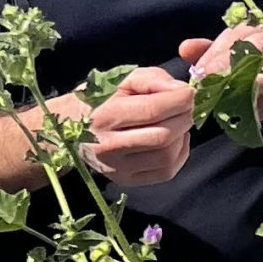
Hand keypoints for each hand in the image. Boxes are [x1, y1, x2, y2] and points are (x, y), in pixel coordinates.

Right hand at [82, 64, 194, 186]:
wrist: (73, 129)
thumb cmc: (102, 100)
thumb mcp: (122, 81)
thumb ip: (152, 79)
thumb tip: (182, 90)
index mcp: (105, 117)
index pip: (152, 110)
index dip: (178, 101)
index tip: (189, 93)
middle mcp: (110, 147)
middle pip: (162, 135)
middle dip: (183, 118)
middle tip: (186, 107)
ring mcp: (119, 169)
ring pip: (167, 155)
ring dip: (182, 135)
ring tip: (179, 122)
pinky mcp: (128, 181)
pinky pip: (167, 171)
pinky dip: (180, 153)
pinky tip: (175, 139)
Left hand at [179, 24, 262, 134]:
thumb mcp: (238, 64)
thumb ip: (213, 55)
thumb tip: (185, 49)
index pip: (236, 35)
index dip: (215, 53)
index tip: (199, 72)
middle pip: (252, 47)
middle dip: (226, 66)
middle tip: (207, 85)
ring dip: (245, 86)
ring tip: (226, 101)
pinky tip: (254, 114)